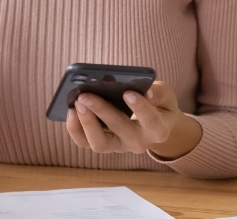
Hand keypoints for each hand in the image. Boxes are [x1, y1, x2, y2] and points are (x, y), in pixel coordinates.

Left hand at [64, 80, 202, 158]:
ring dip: (86, 123)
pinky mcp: (103, 145)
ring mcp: (119, 146)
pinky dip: (75, 128)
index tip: (128, 92)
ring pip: (100, 143)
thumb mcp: (165, 96)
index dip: (140, 108)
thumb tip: (145, 91)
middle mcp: (138, 142)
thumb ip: (158, 92)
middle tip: (85, 95)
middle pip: (120, 129)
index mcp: (158, 129)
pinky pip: (85, 142)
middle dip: (101, 110)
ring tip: (77, 103)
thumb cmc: (158, 104)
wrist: (153, 124)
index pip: (151, 121)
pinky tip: (71, 110)